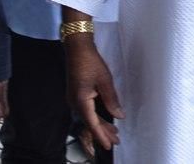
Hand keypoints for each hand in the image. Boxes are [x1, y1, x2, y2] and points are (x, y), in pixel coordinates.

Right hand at [66, 36, 123, 150]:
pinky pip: (86, 110)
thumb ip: (112, 100)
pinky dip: (96, 116)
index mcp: (81, 100)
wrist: (77, 48)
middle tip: (116, 141)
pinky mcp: (76, 94)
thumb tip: (119, 116)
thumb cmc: (90, 62)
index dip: (101, 135)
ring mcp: (74, 98)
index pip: (92, 123)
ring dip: (100, 124)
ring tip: (113, 132)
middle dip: (103, 132)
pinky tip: (104, 118)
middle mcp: (74, 102)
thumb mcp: (105, 81)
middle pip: (90, 122)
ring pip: (88, 116)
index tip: (109, 145)